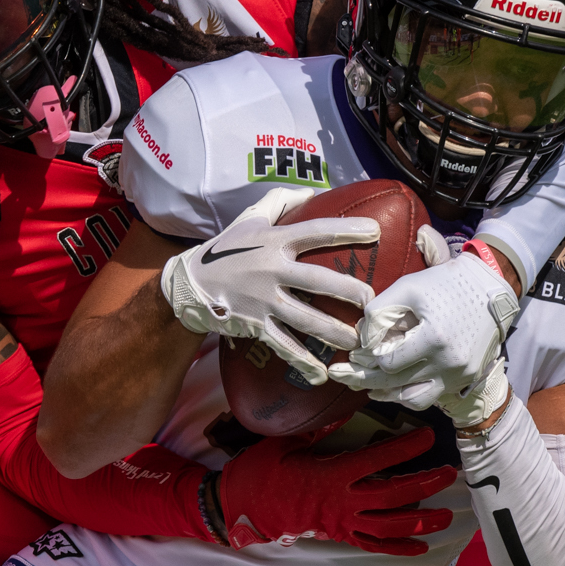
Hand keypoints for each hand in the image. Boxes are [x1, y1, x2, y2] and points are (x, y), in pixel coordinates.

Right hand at [159, 185, 378, 383]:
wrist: (190, 283)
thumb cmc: (225, 249)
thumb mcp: (249, 218)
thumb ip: (280, 201)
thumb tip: (312, 191)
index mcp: (274, 241)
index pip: (316, 231)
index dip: (346, 230)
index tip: (375, 231)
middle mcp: (271, 270)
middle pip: (317, 280)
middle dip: (348, 290)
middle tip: (371, 300)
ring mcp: (263, 300)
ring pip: (305, 318)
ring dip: (333, 331)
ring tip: (357, 340)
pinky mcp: (255, 325)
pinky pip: (283, 345)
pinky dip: (301, 361)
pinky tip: (320, 374)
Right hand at [212, 423, 459, 554]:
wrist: (241, 507)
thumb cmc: (261, 472)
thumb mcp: (286, 443)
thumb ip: (319, 430)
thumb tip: (345, 414)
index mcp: (331, 474)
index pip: (376, 459)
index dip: (405, 448)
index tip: (428, 437)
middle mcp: (342, 500)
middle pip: (393, 494)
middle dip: (424, 484)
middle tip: (449, 474)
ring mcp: (341, 520)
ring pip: (389, 525)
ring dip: (420, 521)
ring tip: (446, 516)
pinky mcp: (337, 534)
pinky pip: (372, 545)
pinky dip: (398, 547)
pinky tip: (421, 547)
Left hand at [329, 250, 518, 416]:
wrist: (491, 287)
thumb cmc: (445, 282)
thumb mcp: (407, 287)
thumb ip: (379, 312)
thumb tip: (360, 340)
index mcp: (434, 338)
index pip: (387, 362)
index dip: (368, 358)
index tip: (357, 351)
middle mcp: (450, 363)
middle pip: (395, 384)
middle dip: (363, 380)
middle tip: (338, 375)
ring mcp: (460, 375)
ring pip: (413, 399)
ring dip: (387, 394)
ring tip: (366, 387)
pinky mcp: (466, 378)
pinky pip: (432, 396)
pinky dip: (409, 394)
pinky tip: (392, 387)